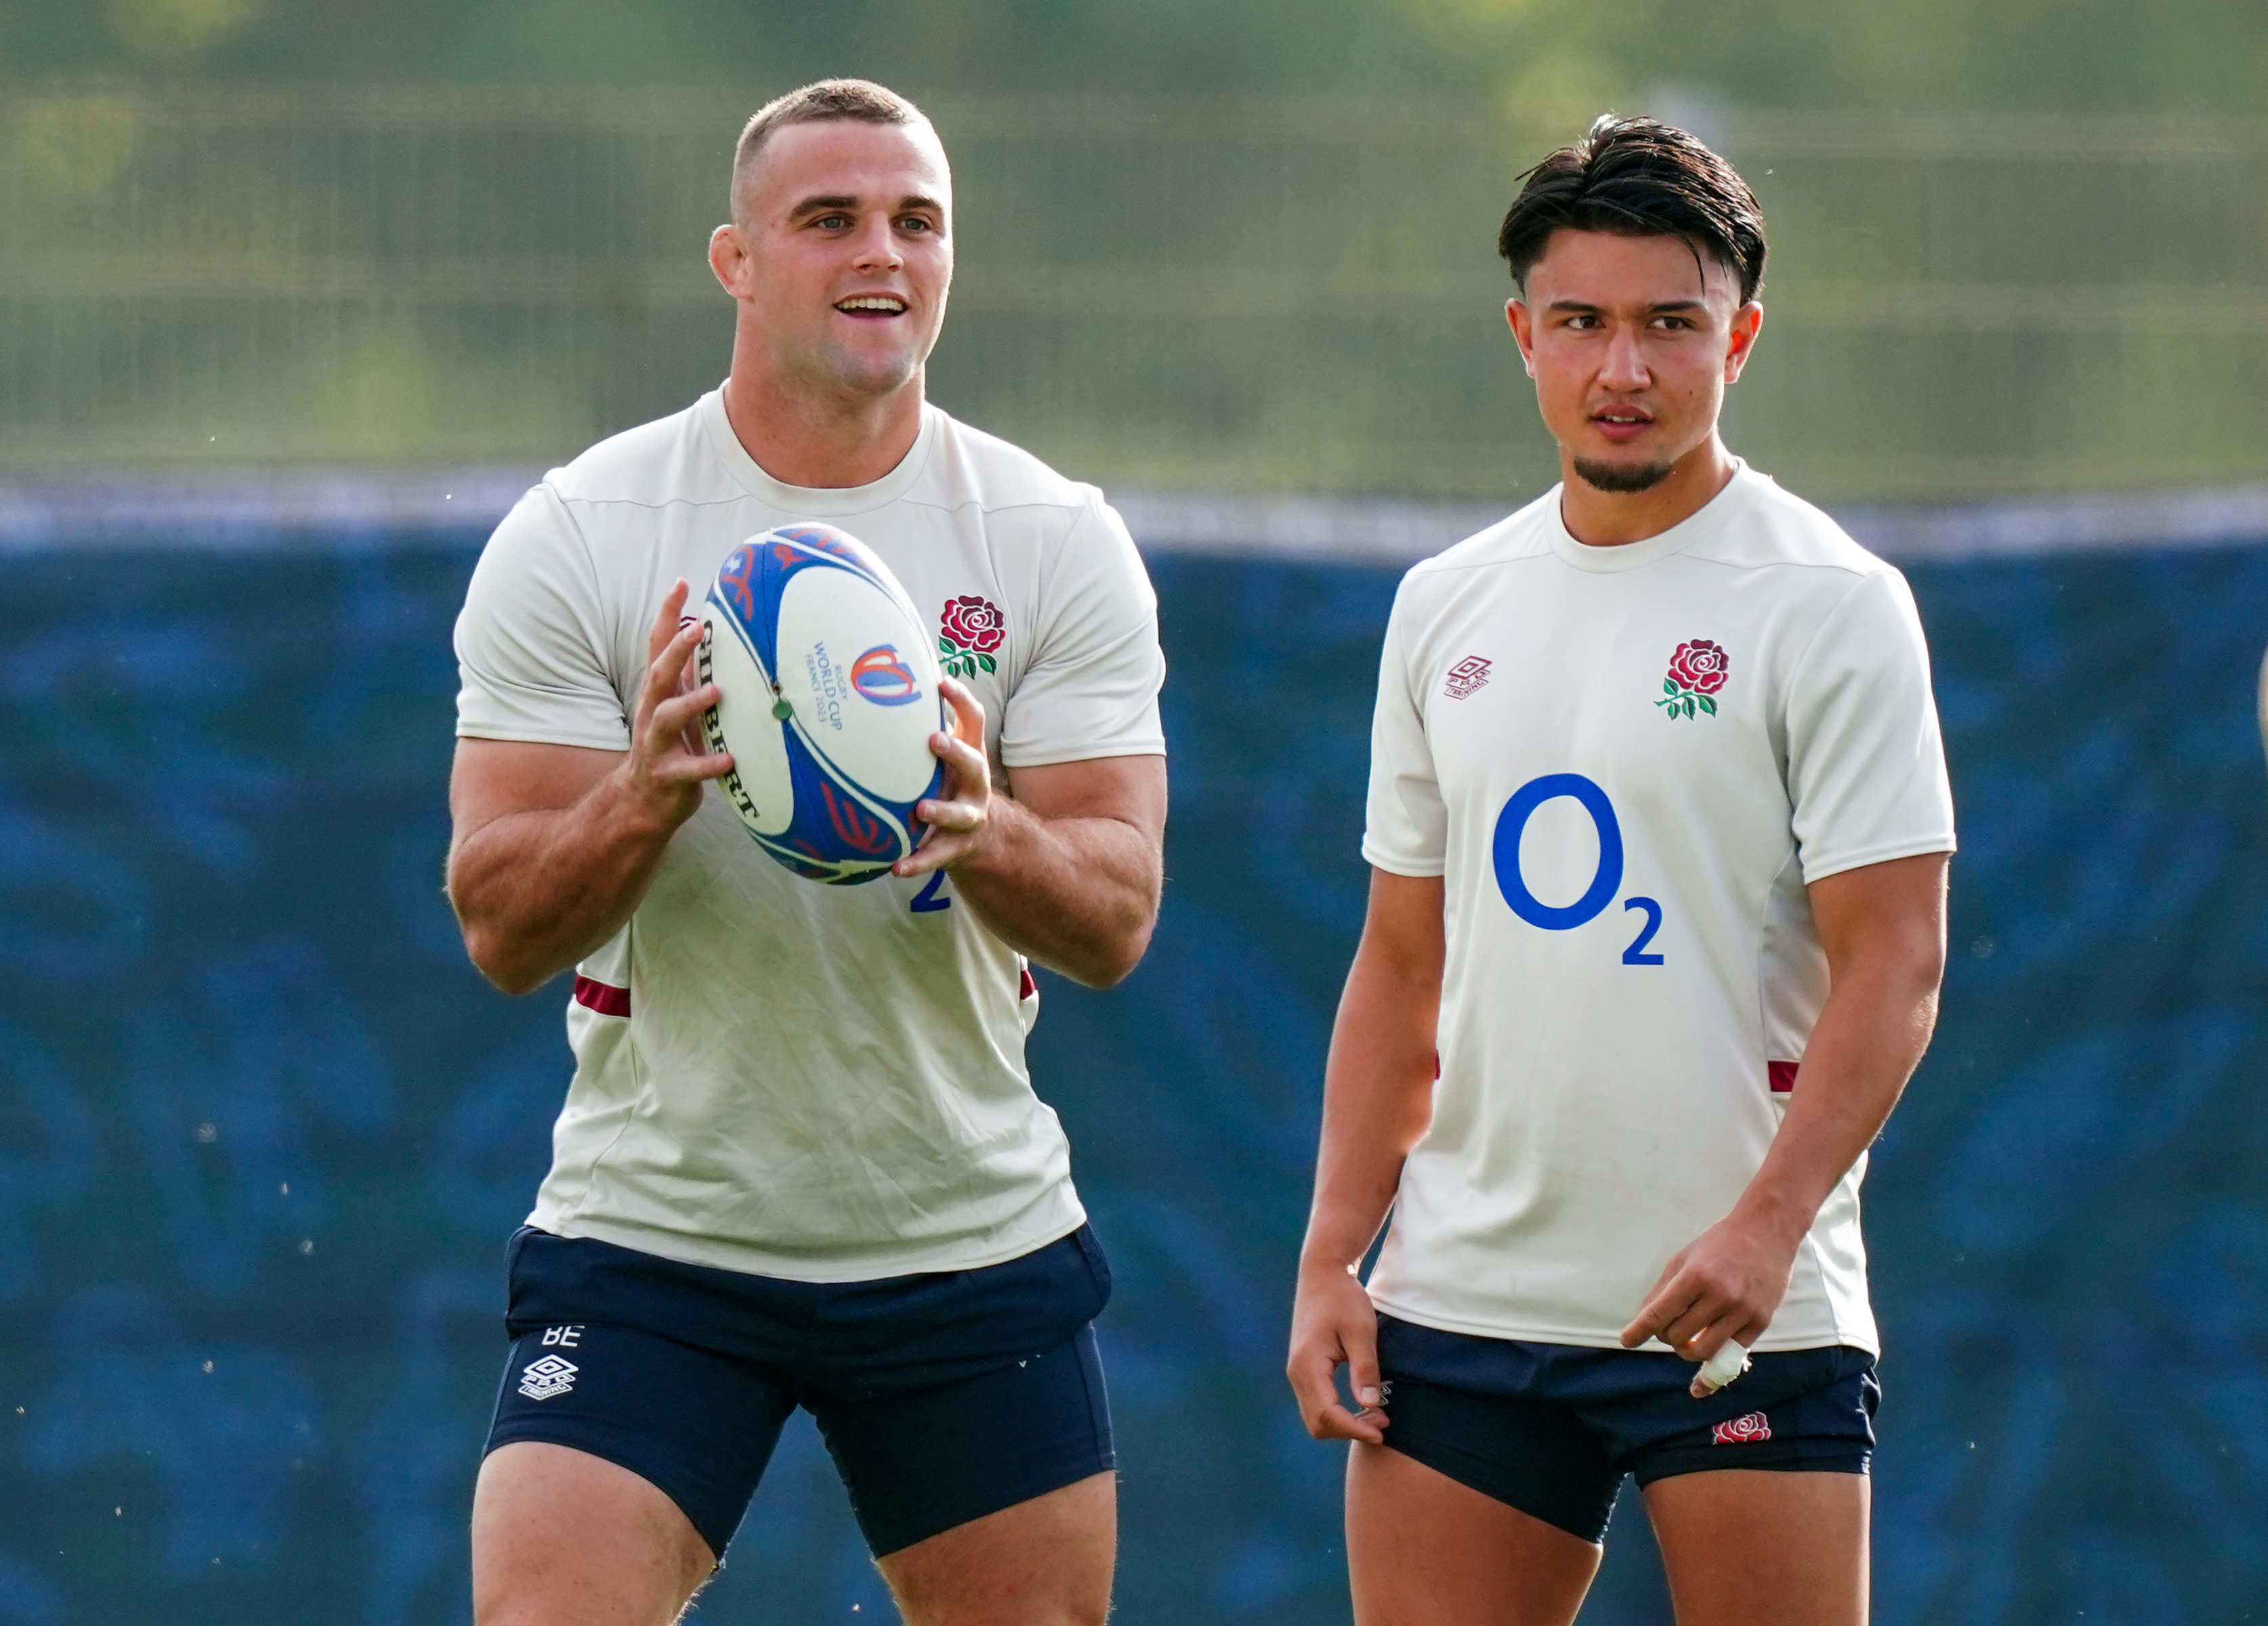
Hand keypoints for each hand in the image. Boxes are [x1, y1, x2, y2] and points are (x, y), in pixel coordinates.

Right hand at [615, 580, 733, 830]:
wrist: (643, 802)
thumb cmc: (672, 747)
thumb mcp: (682, 708)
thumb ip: (695, 677)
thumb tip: (720, 639)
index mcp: (659, 694)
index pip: (658, 646)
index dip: (667, 615)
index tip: (681, 583)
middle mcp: (651, 713)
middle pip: (658, 675)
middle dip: (674, 650)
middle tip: (696, 629)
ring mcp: (656, 745)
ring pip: (665, 718)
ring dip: (690, 704)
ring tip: (716, 692)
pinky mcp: (668, 776)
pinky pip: (687, 770)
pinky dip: (708, 764)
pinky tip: (729, 760)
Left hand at [894, 676, 992, 876]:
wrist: (977, 836)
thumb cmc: (947, 781)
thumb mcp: (945, 756)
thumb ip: (922, 728)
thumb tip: (878, 687)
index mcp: (972, 754)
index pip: (975, 720)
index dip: (961, 700)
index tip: (941, 681)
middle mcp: (975, 783)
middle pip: (974, 764)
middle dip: (955, 752)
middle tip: (934, 740)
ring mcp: (969, 816)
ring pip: (959, 814)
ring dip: (941, 811)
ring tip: (921, 810)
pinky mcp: (956, 848)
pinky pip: (936, 857)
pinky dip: (917, 863)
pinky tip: (896, 868)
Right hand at [1286, 1261, 1389, 1443]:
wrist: (1322, 1274)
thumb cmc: (1343, 1298)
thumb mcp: (1361, 1330)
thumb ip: (1365, 1369)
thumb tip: (1370, 1405)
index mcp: (1308, 1364)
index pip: (1327, 1414)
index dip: (1355, 1429)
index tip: (1381, 1431)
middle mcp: (1296, 1373)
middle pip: (1317, 1423)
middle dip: (1350, 1430)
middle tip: (1383, 1422)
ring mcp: (1297, 1372)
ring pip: (1315, 1417)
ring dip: (1344, 1423)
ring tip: (1377, 1414)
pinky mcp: (1303, 1369)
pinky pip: (1317, 1403)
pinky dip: (1338, 1412)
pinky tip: (1361, 1404)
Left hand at [1618, 1209, 1803, 1397]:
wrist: (1767, 1231)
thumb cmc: (1718, 1244)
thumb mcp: (1683, 1259)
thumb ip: (1662, 1291)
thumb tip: (1644, 1323)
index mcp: (1695, 1276)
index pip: (1659, 1314)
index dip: (1639, 1331)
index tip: (1627, 1341)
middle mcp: (1720, 1295)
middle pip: (1677, 1335)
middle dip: (1665, 1334)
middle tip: (1667, 1325)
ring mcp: (1743, 1311)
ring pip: (1702, 1351)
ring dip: (1686, 1349)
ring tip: (1685, 1338)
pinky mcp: (1761, 1322)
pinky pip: (1729, 1353)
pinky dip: (1713, 1354)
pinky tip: (1704, 1351)